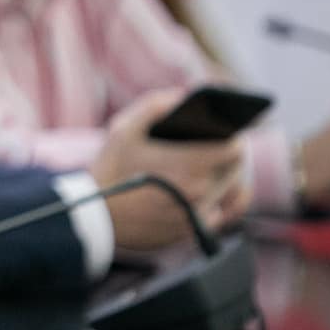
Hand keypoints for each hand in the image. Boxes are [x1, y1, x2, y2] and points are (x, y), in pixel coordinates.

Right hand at [92, 90, 246, 248]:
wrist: (93, 217)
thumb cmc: (109, 170)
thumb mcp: (125, 128)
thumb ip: (157, 105)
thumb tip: (185, 97)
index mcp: (191, 164)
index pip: (235, 147)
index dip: (233, 136)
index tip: (228, 130)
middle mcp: (201, 192)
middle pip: (236, 168)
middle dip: (230, 153)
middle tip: (220, 143)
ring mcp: (198, 215)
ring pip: (233, 191)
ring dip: (229, 175)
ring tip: (218, 164)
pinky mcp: (193, 232)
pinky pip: (222, 215)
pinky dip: (222, 201)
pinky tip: (216, 190)